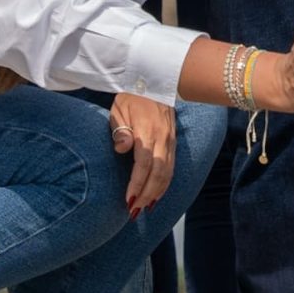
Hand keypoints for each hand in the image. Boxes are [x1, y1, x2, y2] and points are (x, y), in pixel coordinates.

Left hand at [110, 93, 177, 214]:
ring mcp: (171, 140)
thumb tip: (123, 149)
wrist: (153, 80)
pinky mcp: (174, 142)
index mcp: (147, 130)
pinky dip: (165, 183)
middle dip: (147, 194)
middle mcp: (163, 138)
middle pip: (159, 173)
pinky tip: (156, 195)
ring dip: (157, 192)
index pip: (144, 163)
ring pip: (168, 172)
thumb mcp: (119, 109)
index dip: (137, 184)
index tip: (128, 200)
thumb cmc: (130, 97)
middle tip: (134, 212)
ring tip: (145, 208)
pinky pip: (172, 167)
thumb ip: (120, 130)